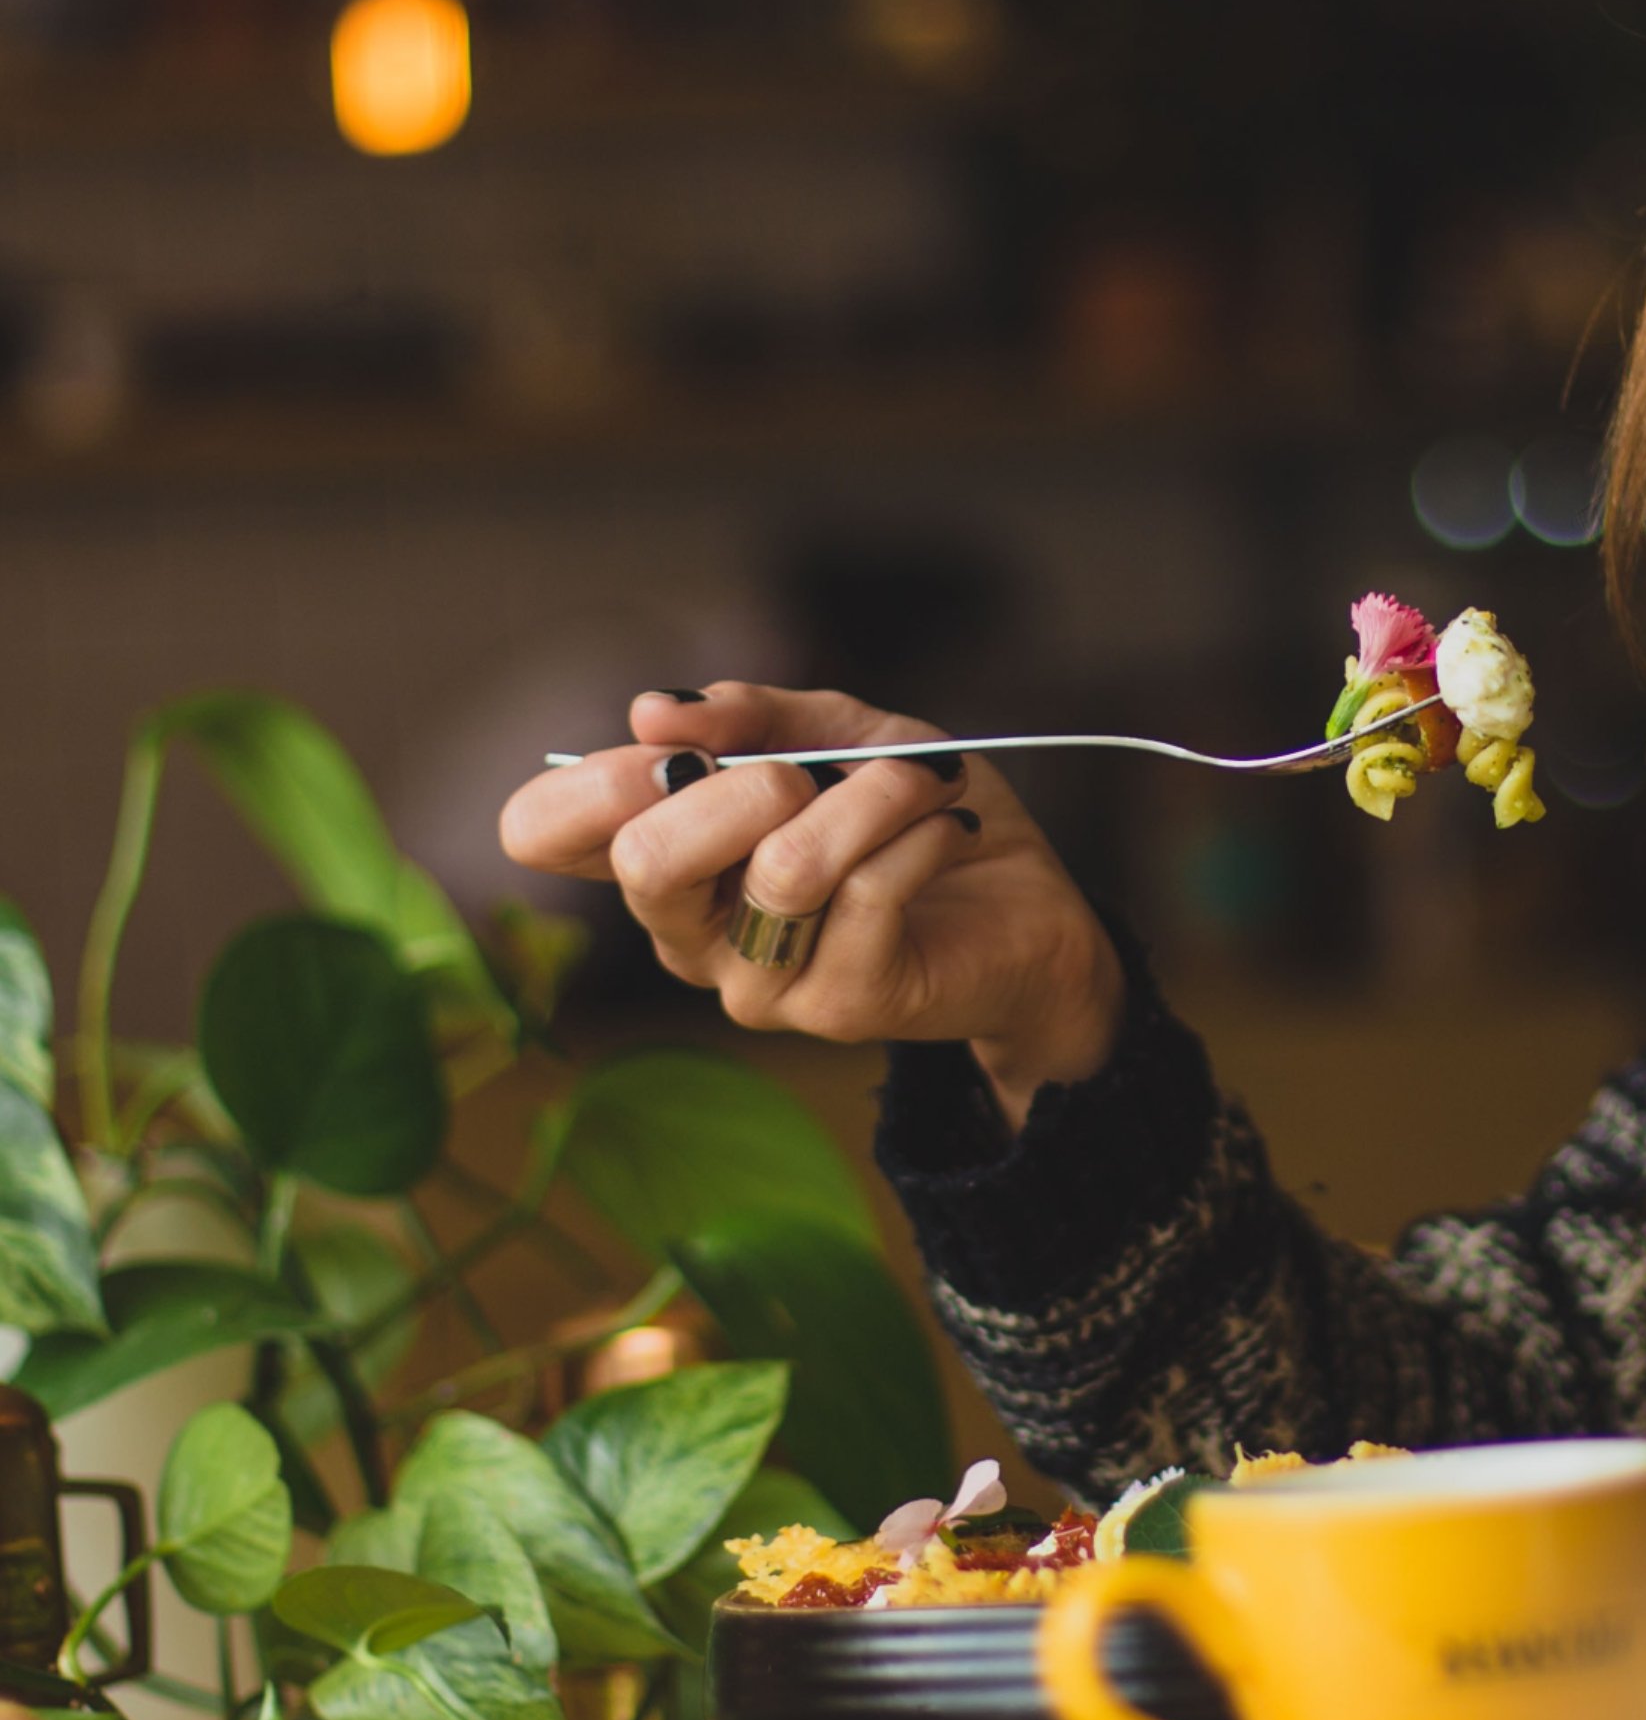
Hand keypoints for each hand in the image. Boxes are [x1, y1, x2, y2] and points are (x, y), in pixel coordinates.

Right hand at [497, 684, 1124, 1125]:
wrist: (1030, 910)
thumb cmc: (914, 817)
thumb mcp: (838, 734)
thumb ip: (751, 714)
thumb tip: (654, 711)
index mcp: (662, 860)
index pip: (541, 833)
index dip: (594, 778)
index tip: (679, 744)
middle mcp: (689, 934)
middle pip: (645, 860)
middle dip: (741, 785)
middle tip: (812, 770)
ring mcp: (758, 984)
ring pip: (783, 869)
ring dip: (871, 798)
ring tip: (926, 779)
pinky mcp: (840, 1007)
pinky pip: (870, 892)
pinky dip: (920, 832)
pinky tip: (950, 826)